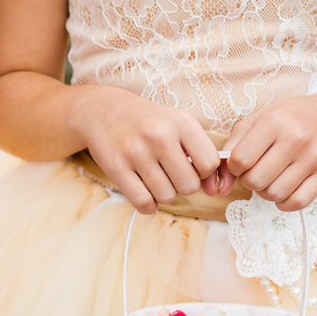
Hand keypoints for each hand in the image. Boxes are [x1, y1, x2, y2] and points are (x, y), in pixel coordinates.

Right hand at [81, 87, 219, 213]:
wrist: (103, 110)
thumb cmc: (147, 121)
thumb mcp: (177, 124)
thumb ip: (199, 152)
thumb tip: (213, 189)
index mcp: (181, 122)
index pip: (209, 163)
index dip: (204, 172)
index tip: (192, 168)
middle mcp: (159, 136)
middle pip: (189, 185)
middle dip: (183, 186)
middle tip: (172, 175)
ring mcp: (136, 153)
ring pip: (167, 197)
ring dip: (164, 194)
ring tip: (156, 180)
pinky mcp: (116, 168)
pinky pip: (143, 203)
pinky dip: (148, 205)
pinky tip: (146, 193)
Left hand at [212, 95, 316, 210]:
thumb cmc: (285, 119)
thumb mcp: (255, 121)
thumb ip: (232, 148)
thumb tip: (221, 185)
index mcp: (274, 122)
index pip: (241, 159)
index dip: (234, 167)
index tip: (241, 162)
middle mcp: (296, 139)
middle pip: (256, 181)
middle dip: (248, 181)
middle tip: (255, 171)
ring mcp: (313, 158)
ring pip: (275, 194)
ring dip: (265, 192)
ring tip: (269, 178)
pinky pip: (297, 202)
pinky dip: (284, 202)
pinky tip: (283, 189)